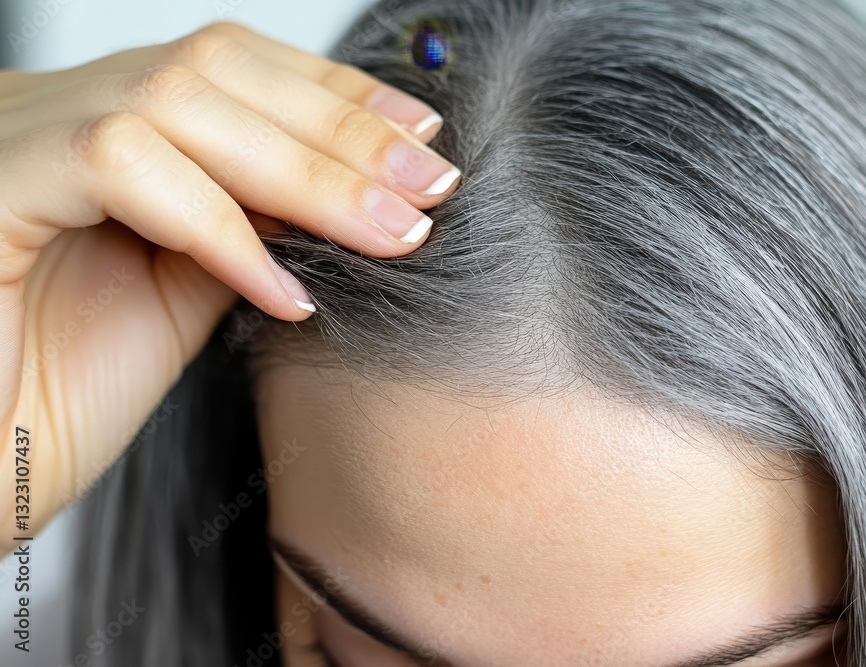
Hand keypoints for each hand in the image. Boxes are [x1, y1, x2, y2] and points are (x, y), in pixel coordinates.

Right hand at [0, 22, 460, 549]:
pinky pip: (121, 163)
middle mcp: (51, 110)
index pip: (231, 71)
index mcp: (98, 125)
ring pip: (181, 103)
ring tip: (390, 233)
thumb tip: (339, 198)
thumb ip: (245, 229)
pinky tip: (282, 292)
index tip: (423, 136)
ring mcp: (11, 137)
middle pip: (216, 70)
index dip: (334, 96)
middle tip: (431, 184)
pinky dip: (220, 226)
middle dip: (342, 129)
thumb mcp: (179, 298)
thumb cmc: (55, 398)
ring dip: (307, 172)